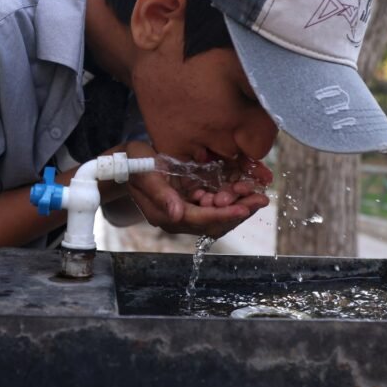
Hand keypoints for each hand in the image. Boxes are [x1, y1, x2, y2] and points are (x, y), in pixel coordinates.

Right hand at [122, 142, 271, 238]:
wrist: (125, 162)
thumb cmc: (131, 163)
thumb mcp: (142, 171)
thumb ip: (159, 193)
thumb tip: (176, 215)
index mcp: (165, 214)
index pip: (200, 219)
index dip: (224, 214)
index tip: (245, 207)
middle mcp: (177, 217)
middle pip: (214, 223)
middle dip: (239, 212)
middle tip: (261, 199)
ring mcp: (184, 211)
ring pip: (217, 216)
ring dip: (238, 206)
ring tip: (257, 194)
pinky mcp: (190, 202)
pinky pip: (214, 206)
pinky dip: (230, 199)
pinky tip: (243, 188)